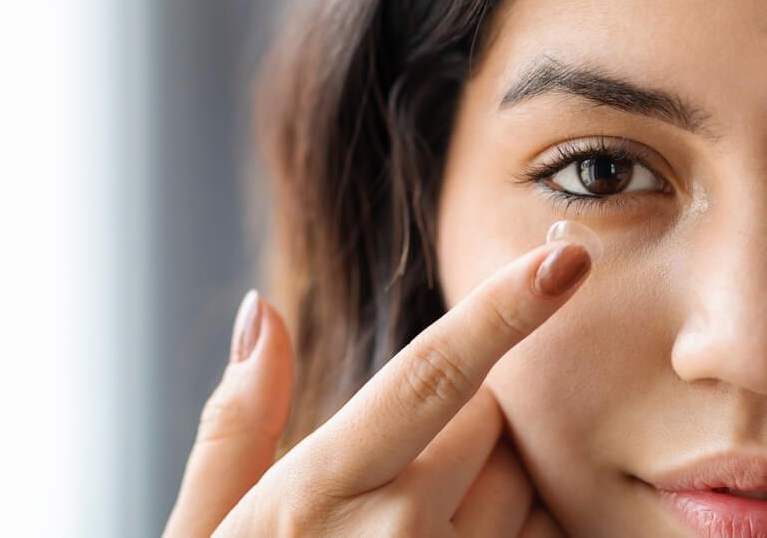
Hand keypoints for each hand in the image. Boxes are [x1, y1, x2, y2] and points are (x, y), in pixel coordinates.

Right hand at [163, 239, 591, 536]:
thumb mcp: (203, 528)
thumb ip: (233, 419)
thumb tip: (258, 312)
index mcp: (320, 491)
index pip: (431, 375)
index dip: (505, 309)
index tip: (566, 259)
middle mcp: (398, 534)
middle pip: (488, 418)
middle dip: (462, 415)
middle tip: (399, 463)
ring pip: (525, 485)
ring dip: (493, 479)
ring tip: (417, 527)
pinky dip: (513, 532)